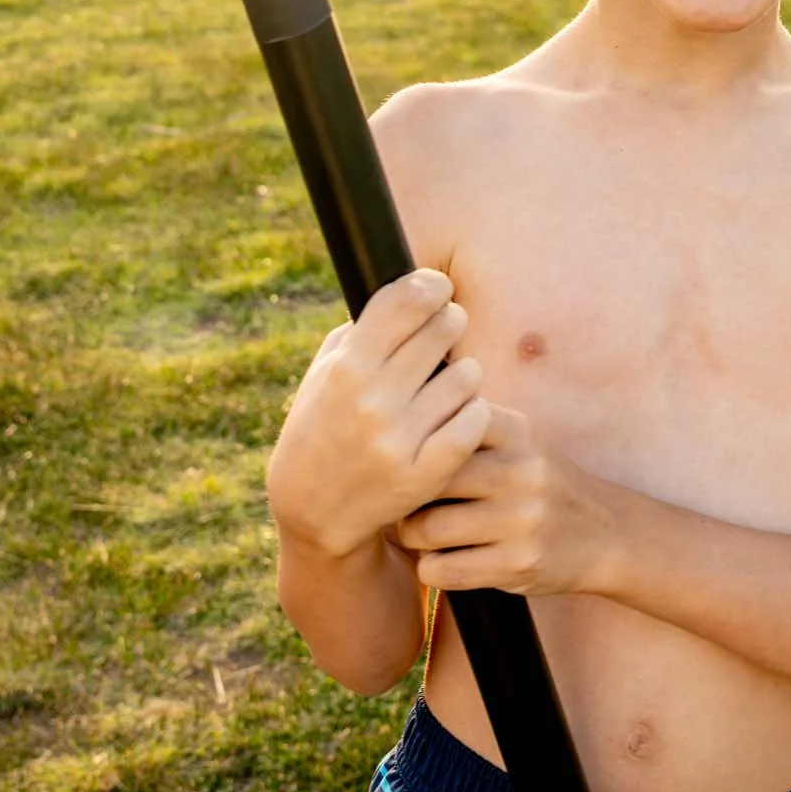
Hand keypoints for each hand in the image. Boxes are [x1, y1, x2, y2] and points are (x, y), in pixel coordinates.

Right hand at [265, 270, 488, 560]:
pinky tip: (457, 412)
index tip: (438, 288)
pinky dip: (473, 410)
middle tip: (446, 330)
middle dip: (449, 322)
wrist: (313, 506)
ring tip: (446, 381)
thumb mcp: (326, 370)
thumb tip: (417, 289)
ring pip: (468, 373)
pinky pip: (477, 419)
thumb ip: (366, 329)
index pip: (406, 300)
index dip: (431, 285)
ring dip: (462, 371)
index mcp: (346, 368)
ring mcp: (400, 440)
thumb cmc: (324, 422)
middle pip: (443, 328)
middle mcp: (373, 401)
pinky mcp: (425, 474)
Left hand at [395, 406, 616, 597]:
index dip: (414, 443)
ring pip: (429, 528)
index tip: (406, 457)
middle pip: (430, 477)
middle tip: (403, 503)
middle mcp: (521, 472)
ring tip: (419, 533)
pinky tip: (441, 560)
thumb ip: (469, 425)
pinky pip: (444, 569)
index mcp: (517, 432)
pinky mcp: (518, 565)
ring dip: (413, 536)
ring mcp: (521, 521)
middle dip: (405, 495)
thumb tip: (400, 414)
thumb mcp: (519, 441)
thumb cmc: (540, 483)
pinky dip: (431, 568)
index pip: (444, 424)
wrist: (603, 534)